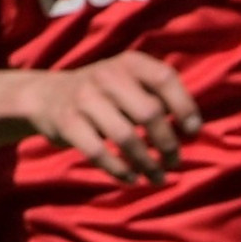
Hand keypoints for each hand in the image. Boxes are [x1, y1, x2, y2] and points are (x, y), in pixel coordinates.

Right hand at [17, 54, 201, 181]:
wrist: (46, 96)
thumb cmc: (103, 94)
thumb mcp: (128, 80)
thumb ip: (157, 94)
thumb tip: (193, 128)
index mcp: (129, 63)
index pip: (164, 78)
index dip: (184, 106)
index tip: (192, 131)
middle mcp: (107, 76)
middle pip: (149, 113)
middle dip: (167, 143)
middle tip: (174, 162)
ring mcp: (84, 98)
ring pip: (126, 137)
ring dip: (147, 163)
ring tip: (157, 177)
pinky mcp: (67, 123)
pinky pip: (99, 153)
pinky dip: (119, 170)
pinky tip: (131, 178)